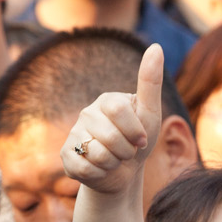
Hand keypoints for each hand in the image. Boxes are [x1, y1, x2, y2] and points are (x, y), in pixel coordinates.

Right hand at [60, 45, 163, 195]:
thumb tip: (156, 46)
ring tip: (115, 159)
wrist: (124, 173)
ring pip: (98, 155)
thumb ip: (151, 82)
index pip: (118, 110)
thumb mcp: (149, 113)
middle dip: (126, 151)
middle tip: (127, 152)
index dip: (135, 131)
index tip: (141, 140)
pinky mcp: (66, 157)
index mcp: (106, 100)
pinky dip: (100, 174)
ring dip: (114, 163)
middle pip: (109, 136)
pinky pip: (85, 169)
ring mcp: (74, 135)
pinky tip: (101, 169)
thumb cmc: (138, 141)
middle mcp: (87, 114)